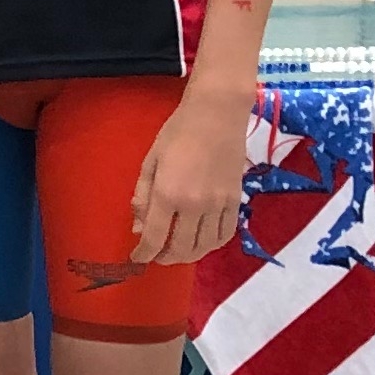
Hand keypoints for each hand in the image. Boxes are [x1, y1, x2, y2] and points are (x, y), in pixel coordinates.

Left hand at [131, 96, 250, 268]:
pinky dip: (213, 245)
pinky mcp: (236, 200)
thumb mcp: (150, 162)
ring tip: (178, 251)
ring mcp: (219, 205)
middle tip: (157, 255)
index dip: (144, 254)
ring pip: (205, 247)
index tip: (138, 259)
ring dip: (189, 256)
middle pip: (181, 249)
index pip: (155, 238)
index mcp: (168, 194)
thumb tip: (139, 228)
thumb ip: (143, 197)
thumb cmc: (177, 133)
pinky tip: (203, 241)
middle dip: (165, 258)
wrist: (217, 114)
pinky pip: (226, 234)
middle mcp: (195, 205)